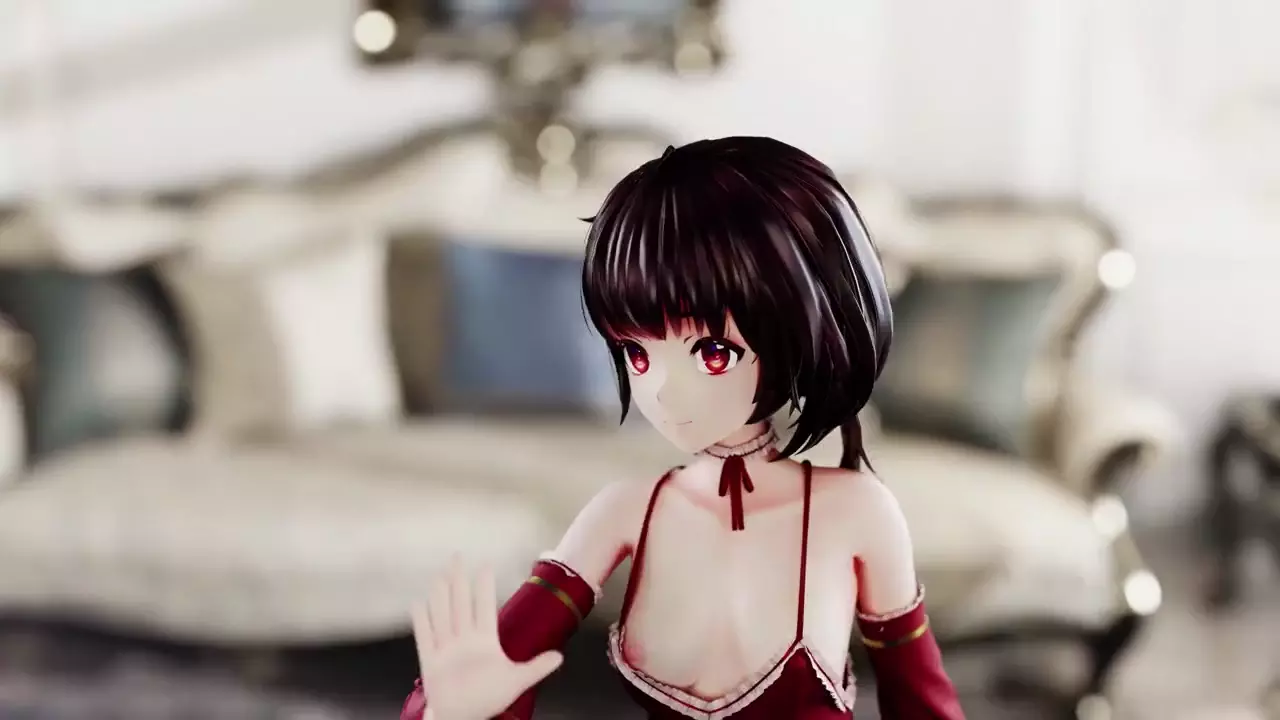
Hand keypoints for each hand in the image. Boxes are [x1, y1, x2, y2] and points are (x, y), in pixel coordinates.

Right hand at [412, 559, 562, 719]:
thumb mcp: (515, 682)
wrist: (463, 718)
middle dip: (459, 580)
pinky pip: (425, 637)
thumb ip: (536, 668)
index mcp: (485, 642)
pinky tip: (417, 603)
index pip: (484, 607)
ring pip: (443, 616)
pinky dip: (421, 621)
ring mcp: (447, 649)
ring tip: (439, 575)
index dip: (483, 587)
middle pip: (460, 604)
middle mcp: (465, 641)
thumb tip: (560, 656)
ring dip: (440, 596)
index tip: (485, 565)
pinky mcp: (431, 662)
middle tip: (456, 557)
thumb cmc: (487, 700)